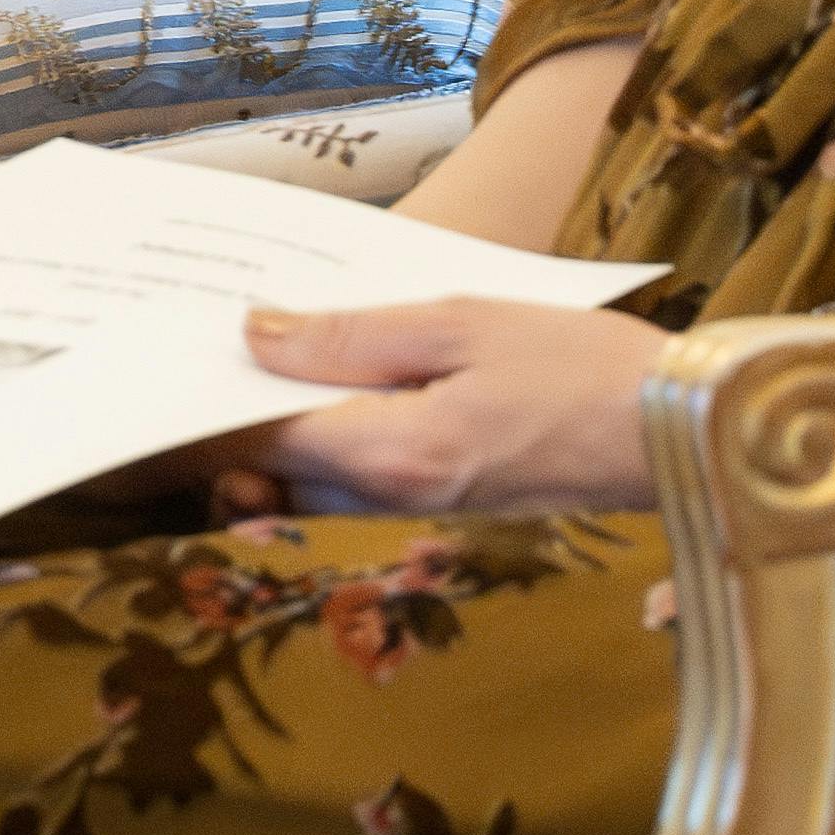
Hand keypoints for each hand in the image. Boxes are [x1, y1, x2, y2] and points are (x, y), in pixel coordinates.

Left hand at [223, 294, 678, 519]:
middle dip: (226, 431)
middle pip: (273, 476)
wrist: (683, 430)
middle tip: (186, 370)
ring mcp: (423, 512)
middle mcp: (396, 501)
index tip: (151, 377)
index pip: (258, 441)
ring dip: (274, 440)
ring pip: (311, 485)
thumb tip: (257, 335)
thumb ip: (351, 335)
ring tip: (252, 366)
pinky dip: (326, 444)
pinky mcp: (447, 506)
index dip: (197, 410)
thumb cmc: (585, 367)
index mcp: (393, 454)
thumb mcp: (460, 322)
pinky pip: (359, 483)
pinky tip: (330, 387)